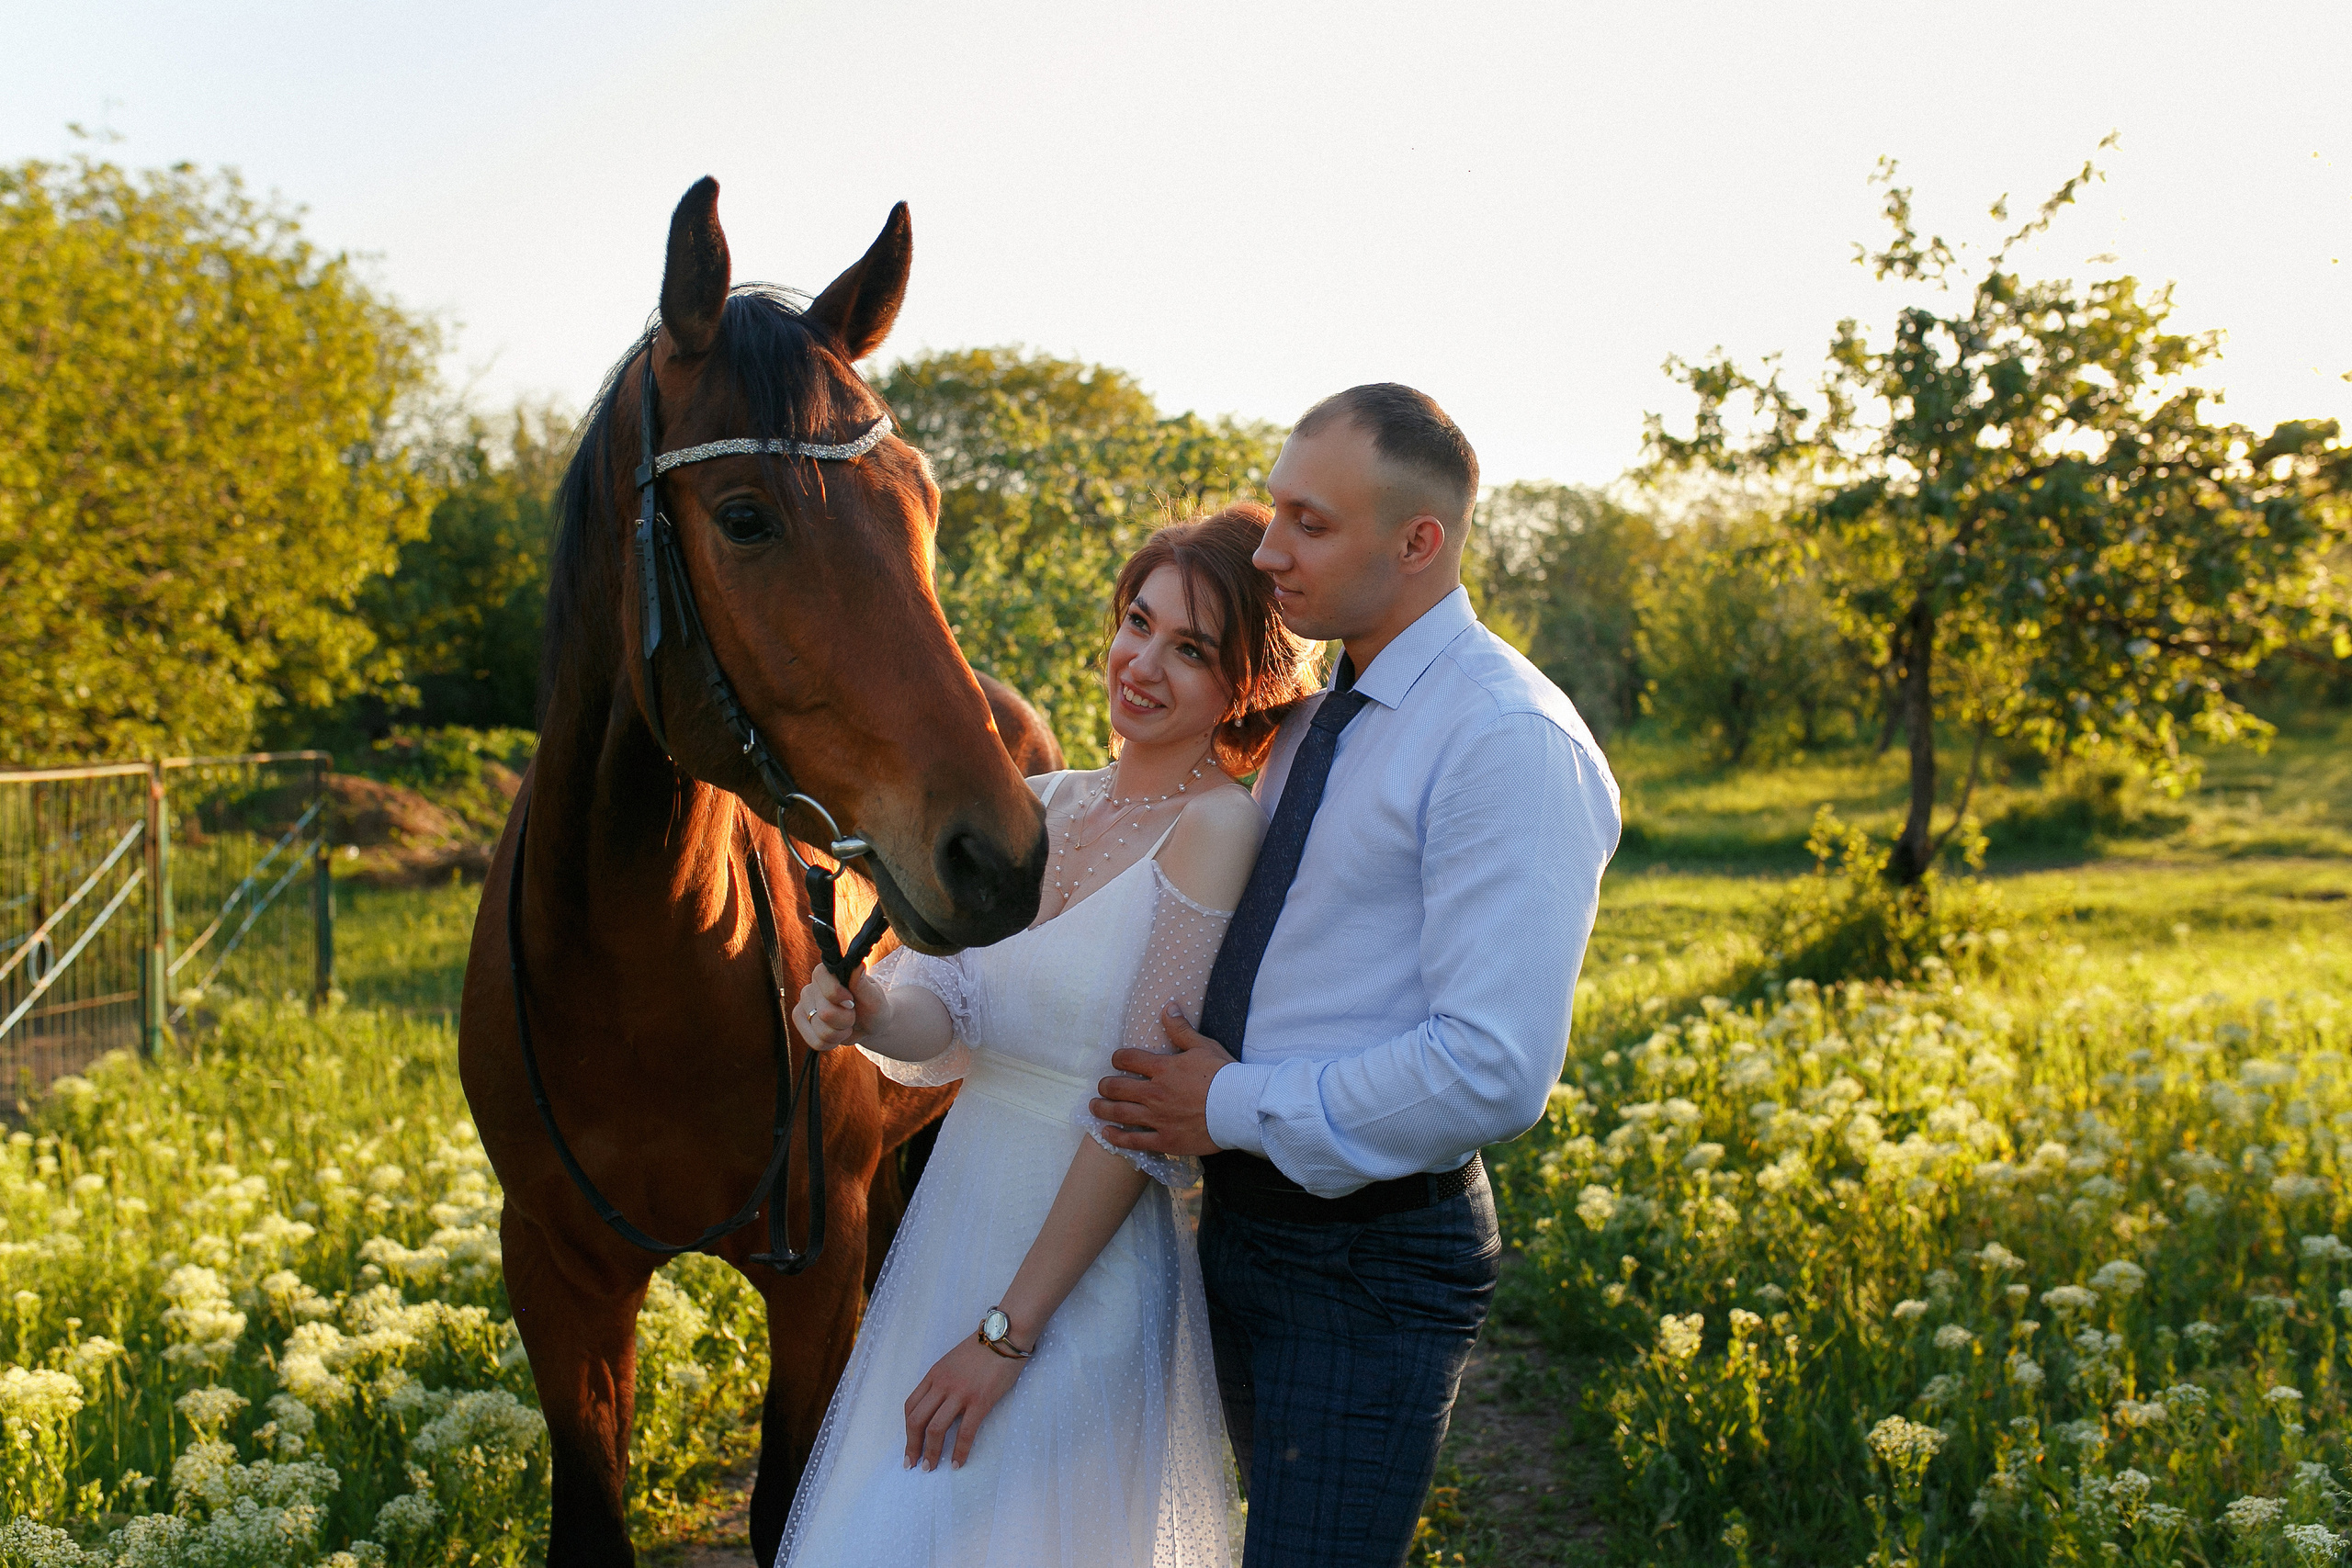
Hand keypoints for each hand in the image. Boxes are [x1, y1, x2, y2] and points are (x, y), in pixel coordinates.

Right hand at [794, 959, 891, 1050]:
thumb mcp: (873, 997)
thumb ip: (862, 983)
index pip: (822, 979)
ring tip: (846, 1024)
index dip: (838, 994)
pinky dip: (831, 1043)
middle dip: (846, 1020)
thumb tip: (858, 964)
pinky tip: (837, 1034)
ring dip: (840, 1033)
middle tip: (853, 1014)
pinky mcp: (801, 1022)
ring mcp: (803, 1005)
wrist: (868, 1024)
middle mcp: (812, 986)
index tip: (851, 999)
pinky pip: (815, 1042)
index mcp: (828, 972)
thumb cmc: (872, 1006)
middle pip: (825, 1013)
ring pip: (821, 1031)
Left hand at [904, 1334, 1025, 1469]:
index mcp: (934, 1374)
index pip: (911, 1406)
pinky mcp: (980, 1401)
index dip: (907, 1429)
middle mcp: (942, 1384)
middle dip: (912, 1446)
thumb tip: (940, 1404)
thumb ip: (944, 1380)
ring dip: (931, 1452)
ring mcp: (960, 1393)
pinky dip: (959, 1451)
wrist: (1006, 1334)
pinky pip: (965, 1432)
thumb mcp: (953, 1360)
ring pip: (936, 1428)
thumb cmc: (983, 1347)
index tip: (910, 1445)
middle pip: (917, 1420)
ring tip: (931, 1468)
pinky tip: (957, 1463)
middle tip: (914, 1464)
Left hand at [1087, 1004, 1233, 1157]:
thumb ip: (1181, 1029)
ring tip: (1094, 1107)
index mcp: (1163, 1068)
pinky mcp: (1165, 1140)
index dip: (1119, 1058)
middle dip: (1106, 1085)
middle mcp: (1155, 1093)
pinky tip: (1106, 1133)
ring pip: (1121, 1113)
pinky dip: (1117, 1137)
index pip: (1129, 1059)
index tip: (1116, 1060)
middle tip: (1102, 1086)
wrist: (1240, 1108)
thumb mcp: (1204, 1046)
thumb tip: (1167, 1007)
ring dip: (1103, 1109)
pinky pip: (1135, 1141)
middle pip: (1118, 1088)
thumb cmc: (1225, 1075)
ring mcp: (1158, 1118)